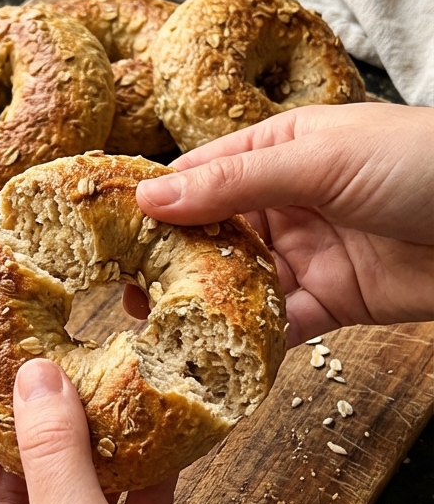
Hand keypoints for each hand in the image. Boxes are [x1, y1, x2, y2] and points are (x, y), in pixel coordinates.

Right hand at [128, 103, 433, 345]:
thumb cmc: (421, 163)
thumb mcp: (319, 157)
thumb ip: (236, 182)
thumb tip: (150, 195)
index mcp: (279, 148)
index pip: (200, 173)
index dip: (153, 200)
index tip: (102, 229)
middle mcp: (286, 201)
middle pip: (211, 234)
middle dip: (169, 263)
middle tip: (122, 294)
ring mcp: (307, 254)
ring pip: (237, 284)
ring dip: (204, 307)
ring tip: (156, 330)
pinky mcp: (331, 303)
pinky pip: (278, 325)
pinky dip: (250, 342)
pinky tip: (217, 355)